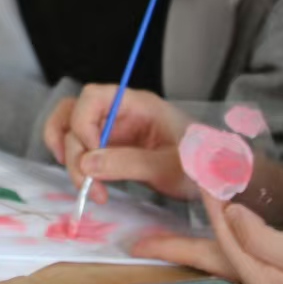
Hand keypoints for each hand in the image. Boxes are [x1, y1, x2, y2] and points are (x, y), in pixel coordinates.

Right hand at [44, 85, 191, 203]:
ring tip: (84, 187)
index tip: (92, 156)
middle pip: (75, 116)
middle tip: (89, 186)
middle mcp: (120, 112)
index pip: (93, 97)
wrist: (215, 177)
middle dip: (75, 152)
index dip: (83, 124)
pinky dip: (74, 163)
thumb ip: (128, 163)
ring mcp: (113, 129)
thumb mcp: (169, 166)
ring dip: (67, 157)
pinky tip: (87, 183)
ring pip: (70, 129)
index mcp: (137, 104)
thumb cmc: (200, 165)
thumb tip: (86, 164)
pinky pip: (80, 148)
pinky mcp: (110, 148)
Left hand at [135, 198, 282, 283]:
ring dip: (194, 240)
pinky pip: (239, 251)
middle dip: (173, 245)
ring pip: (220, 255)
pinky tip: (216, 232)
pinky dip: (221, 237)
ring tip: (163, 235)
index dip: (207, 205)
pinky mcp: (280, 268)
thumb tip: (228, 215)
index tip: (194, 173)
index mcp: (258, 276)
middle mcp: (256, 280)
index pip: (220, 237)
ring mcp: (268, 277)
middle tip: (137, 242)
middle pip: (206, 257)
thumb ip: (262, 236)